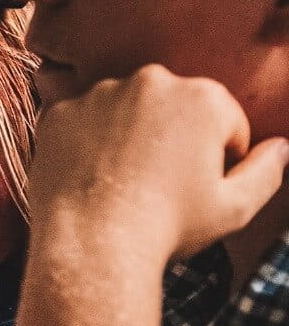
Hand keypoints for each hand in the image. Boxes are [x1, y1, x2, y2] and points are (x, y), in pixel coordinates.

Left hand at [27, 65, 288, 260]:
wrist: (91, 244)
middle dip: (174, 139)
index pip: (224, 123)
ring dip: (129, 136)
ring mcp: (98, 93)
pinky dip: (86, 144)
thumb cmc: (168, 227)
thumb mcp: (235, 208)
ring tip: (123, 184)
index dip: (218, 160)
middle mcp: (150, 81)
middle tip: (159, 185)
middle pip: (173, 110)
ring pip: (125, 112)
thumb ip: (267, 171)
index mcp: (203, 97)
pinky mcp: (58, 112)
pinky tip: (90, 178)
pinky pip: (81, 123)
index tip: (197, 188)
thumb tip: (282, 147)